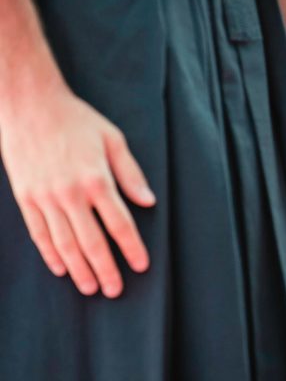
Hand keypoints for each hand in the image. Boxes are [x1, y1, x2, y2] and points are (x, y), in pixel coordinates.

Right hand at [2, 87, 154, 297]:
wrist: (30, 105)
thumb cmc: (76, 120)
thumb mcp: (113, 139)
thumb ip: (130, 173)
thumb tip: (148, 201)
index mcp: (97, 179)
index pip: (119, 223)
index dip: (131, 247)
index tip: (142, 265)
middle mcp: (71, 193)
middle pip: (92, 241)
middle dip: (106, 268)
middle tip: (116, 290)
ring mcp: (45, 197)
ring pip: (64, 243)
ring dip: (79, 269)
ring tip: (91, 288)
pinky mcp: (26, 197)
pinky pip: (39, 233)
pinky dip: (50, 253)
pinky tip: (61, 268)